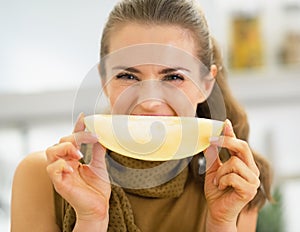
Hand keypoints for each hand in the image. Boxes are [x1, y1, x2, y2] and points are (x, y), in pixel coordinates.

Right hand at [46, 113, 110, 228]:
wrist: (99, 207)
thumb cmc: (97, 188)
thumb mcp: (100, 165)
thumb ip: (98, 150)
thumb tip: (101, 135)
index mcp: (73, 159)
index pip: (71, 139)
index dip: (76, 127)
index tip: (84, 117)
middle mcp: (64, 164)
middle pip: (58, 142)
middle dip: (73, 138)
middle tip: (89, 140)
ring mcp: (60, 173)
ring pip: (50, 152)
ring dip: (65, 148)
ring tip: (79, 154)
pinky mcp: (59, 183)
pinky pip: (52, 169)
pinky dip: (61, 164)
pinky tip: (73, 167)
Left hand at [204, 119, 259, 230]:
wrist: (217, 210)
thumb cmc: (217, 190)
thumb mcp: (212, 170)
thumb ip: (212, 156)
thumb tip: (208, 140)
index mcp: (244, 163)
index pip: (239, 144)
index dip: (231, 133)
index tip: (225, 122)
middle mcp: (252, 170)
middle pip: (243, 147)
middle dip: (227, 141)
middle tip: (212, 139)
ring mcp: (253, 180)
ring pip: (234, 162)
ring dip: (220, 171)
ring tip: (217, 181)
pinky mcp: (250, 190)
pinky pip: (232, 176)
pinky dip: (222, 180)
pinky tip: (221, 187)